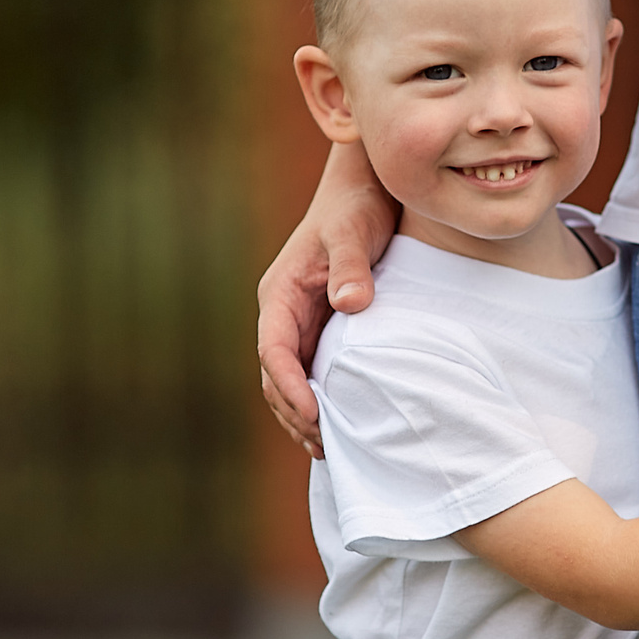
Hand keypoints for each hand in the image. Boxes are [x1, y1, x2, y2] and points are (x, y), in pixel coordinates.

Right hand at [258, 144, 397, 456]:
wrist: (365, 189)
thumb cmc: (357, 208)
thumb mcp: (355, 233)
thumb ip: (352, 267)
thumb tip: (351, 304)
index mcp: (280, 294)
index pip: (273, 351)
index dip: (289, 387)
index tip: (314, 416)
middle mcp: (283, 313)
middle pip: (275, 375)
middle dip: (295, 413)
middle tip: (327, 446)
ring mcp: (299, 322)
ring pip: (290, 379)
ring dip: (304, 414)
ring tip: (331, 449)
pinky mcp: (320, 327)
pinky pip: (312, 371)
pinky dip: (319, 400)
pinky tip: (340, 426)